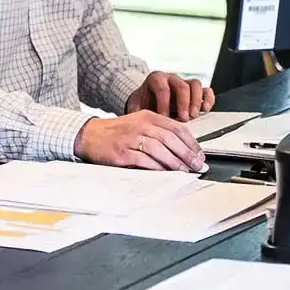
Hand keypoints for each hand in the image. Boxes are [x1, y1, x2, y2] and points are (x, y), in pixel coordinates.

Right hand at [74, 110, 205, 171]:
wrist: (90, 135)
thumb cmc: (117, 132)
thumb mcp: (139, 124)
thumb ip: (159, 132)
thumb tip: (184, 149)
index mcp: (148, 116)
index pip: (177, 128)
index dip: (191, 142)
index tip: (199, 154)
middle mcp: (140, 125)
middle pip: (170, 139)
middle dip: (187, 154)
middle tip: (196, 165)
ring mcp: (130, 138)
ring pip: (159, 149)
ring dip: (174, 162)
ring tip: (183, 170)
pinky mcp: (122, 152)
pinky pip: (144, 160)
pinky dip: (157, 167)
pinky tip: (165, 172)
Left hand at [126, 71, 214, 120]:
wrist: (146, 99)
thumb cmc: (143, 103)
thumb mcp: (136, 106)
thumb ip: (138, 114)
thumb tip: (138, 126)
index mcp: (156, 79)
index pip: (162, 87)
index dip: (164, 103)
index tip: (164, 117)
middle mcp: (171, 79)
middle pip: (182, 85)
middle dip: (183, 103)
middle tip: (183, 119)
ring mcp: (184, 83)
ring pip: (195, 85)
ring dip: (196, 101)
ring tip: (193, 116)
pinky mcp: (194, 92)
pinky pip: (206, 90)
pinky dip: (208, 99)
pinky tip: (205, 110)